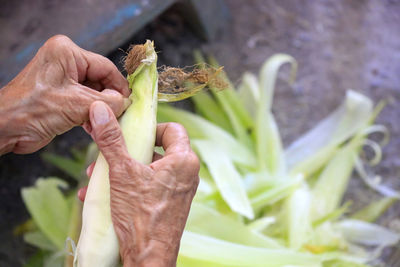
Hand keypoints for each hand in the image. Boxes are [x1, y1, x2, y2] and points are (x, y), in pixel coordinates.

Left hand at [0, 35, 129, 154]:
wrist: (5, 129)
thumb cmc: (33, 111)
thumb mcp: (77, 105)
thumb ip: (108, 102)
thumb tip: (126, 102)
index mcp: (67, 53)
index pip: (104, 67)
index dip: (119, 86)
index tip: (131, 102)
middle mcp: (65, 62)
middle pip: (100, 80)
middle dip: (109, 100)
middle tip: (119, 116)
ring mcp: (62, 79)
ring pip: (94, 93)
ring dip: (100, 110)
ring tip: (105, 124)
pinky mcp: (60, 95)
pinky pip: (84, 102)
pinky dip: (90, 115)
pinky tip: (93, 128)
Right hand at [79, 101, 199, 266]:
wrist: (149, 258)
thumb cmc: (141, 217)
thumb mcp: (122, 173)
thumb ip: (112, 140)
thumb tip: (101, 111)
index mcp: (183, 160)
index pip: (173, 129)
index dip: (151, 128)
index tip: (132, 134)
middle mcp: (187, 174)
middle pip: (158, 149)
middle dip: (129, 153)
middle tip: (109, 157)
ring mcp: (180, 191)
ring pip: (151, 170)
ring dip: (125, 171)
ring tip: (99, 177)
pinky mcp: (171, 205)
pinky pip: (151, 187)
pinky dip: (131, 187)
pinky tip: (105, 195)